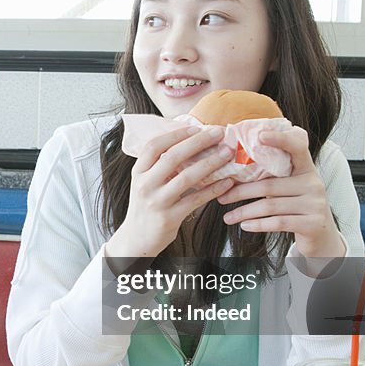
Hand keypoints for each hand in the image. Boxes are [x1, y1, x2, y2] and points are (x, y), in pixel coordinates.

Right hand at [107, 125, 235, 257]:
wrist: (137, 238)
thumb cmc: (146, 206)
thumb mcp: (145, 183)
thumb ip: (160, 166)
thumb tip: (188, 143)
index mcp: (138, 172)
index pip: (155, 146)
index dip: (176, 134)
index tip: (196, 127)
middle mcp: (145, 185)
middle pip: (173, 157)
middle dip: (199, 142)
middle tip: (219, 133)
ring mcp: (157, 202)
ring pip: (186, 177)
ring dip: (210, 163)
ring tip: (227, 154)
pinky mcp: (169, 218)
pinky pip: (195, 200)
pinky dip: (213, 189)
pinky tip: (227, 182)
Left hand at [218, 126, 344, 259]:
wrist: (322, 235)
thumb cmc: (297, 206)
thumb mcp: (289, 186)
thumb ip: (271, 175)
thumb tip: (230, 169)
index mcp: (306, 168)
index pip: (297, 146)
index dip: (280, 139)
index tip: (259, 136)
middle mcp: (314, 183)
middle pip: (269, 184)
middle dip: (241, 191)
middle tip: (221, 196)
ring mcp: (315, 204)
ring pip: (271, 205)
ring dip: (244, 212)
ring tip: (227, 217)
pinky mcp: (313, 223)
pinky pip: (279, 222)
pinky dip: (258, 224)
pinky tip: (244, 225)